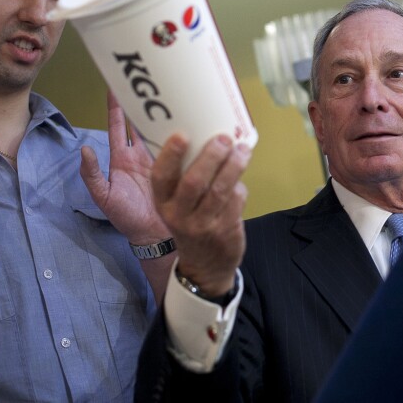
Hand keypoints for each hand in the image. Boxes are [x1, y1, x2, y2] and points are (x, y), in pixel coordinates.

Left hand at [80, 91, 169, 243]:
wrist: (154, 235)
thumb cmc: (126, 217)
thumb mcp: (104, 197)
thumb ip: (92, 175)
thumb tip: (84, 149)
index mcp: (123, 158)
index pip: (117, 125)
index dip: (115, 106)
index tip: (115, 85)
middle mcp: (142, 154)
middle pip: (141, 122)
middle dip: (143, 102)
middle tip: (147, 80)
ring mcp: (162, 158)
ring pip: (161, 130)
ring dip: (164, 114)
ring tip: (169, 93)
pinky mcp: (178, 166)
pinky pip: (180, 145)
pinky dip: (183, 132)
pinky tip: (188, 119)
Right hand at [151, 133, 250, 296]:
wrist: (204, 267)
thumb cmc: (191, 224)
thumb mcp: (178, 206)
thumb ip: (184, 179)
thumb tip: (207, 139)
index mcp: (163, 203)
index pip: (161, 177)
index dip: (170, 155)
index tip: (182, 135)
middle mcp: (179, 215)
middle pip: (194, 181)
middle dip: (211, 156)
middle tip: (223, 139)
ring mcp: (203, 225)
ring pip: (220, 190)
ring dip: (233, 166)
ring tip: (242, 150)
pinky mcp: (225, 230)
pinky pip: (235, 201)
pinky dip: (240, 187)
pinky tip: (240, 179)